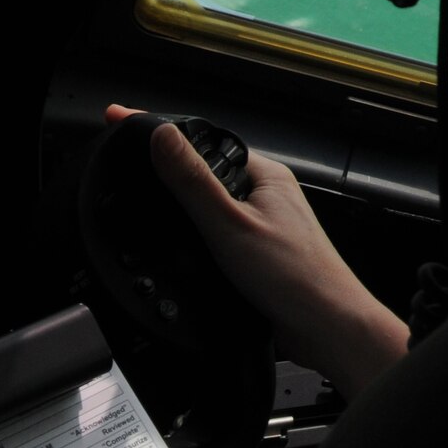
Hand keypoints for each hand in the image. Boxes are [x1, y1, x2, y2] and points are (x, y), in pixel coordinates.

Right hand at [104, 105, 408, 398]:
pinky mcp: (256, 253)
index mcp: (264, 175)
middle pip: (204, 173)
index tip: (121, 119)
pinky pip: (216, 235)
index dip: (161, 132)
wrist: (325, 328)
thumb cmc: (296, 276)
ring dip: (179, 210)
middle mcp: (265, 194)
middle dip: (166, 171)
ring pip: (208, 207)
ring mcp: (262, 224)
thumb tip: (163, 136)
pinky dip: (193, 237)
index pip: (204, 142)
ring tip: (141, 202)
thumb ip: (193, 182)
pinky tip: (176, 248)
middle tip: (122, 165)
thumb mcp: (230, 224)